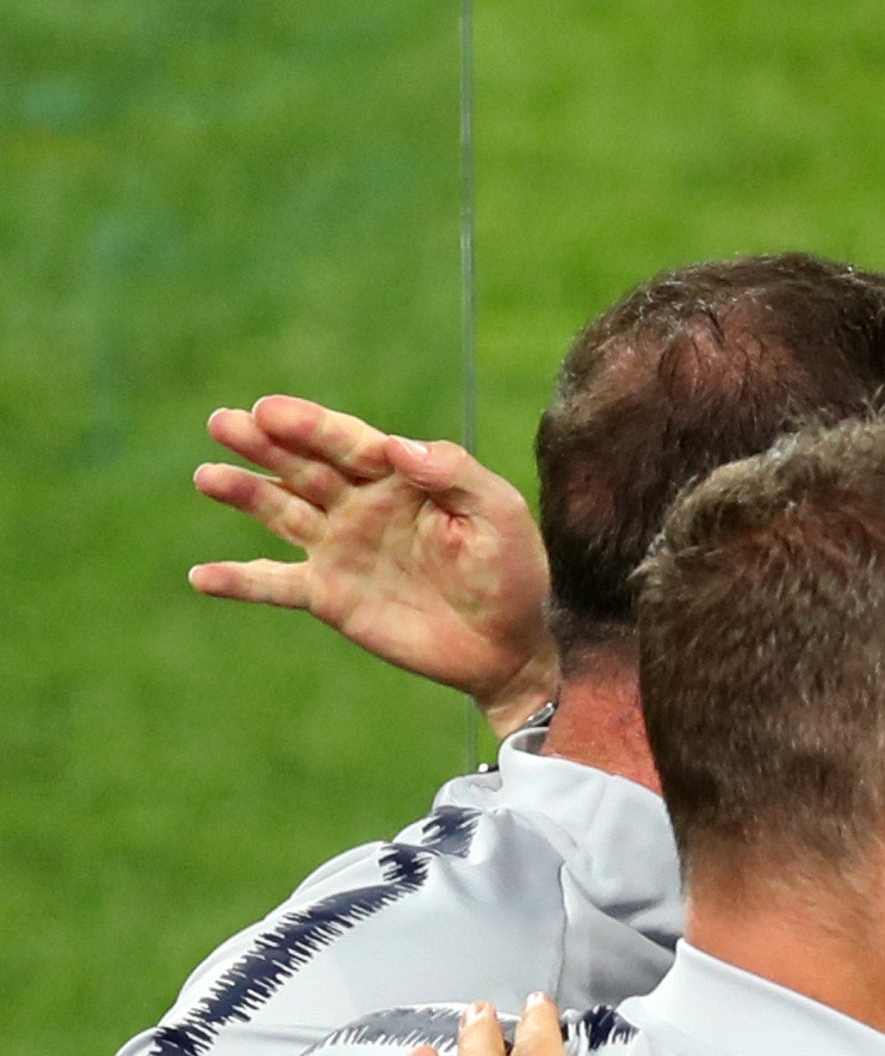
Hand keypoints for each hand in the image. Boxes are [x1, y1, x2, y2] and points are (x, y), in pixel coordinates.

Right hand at [189, 394, 561, 734]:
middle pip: (304, 466)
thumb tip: (396, 445)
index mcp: (401, 478)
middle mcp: (361, 505)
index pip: (348, 442)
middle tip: (224, 422)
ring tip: (208, 477)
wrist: (510, 644)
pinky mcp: (329, 595)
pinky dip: (238, 581)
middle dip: (264, 443)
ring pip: (281, 512)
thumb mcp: (499, 513)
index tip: (270, 410)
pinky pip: (274, 585)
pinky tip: (200, 576)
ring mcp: (340, 548)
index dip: (310, 425)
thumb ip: (453, 473)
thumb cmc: (512, 571)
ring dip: (244, 493)